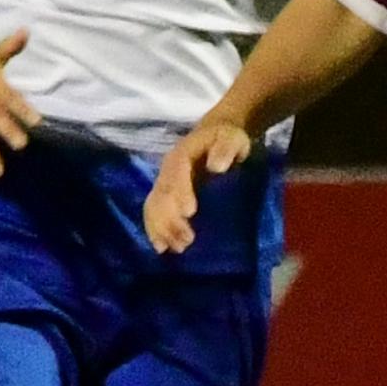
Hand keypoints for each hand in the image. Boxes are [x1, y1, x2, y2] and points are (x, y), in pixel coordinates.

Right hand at [145, 115, 254, 256]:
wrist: (216, 137)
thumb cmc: (227, 139)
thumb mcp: (232, 138)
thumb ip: (226, 148)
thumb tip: (215, 167)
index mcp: (182, 155)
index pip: (176, 173)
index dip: (180, 192)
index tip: (190, 212)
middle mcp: (168, 170)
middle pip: (162, 195)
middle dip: (171, 219)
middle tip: (187, 241)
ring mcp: (165, 184)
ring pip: (154, 207)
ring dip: (162, 229)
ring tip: (177, 248)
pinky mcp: (167, 196)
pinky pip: (154, 213)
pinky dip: (155, 230)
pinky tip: (161, 247)